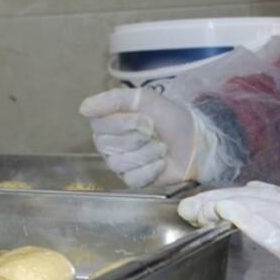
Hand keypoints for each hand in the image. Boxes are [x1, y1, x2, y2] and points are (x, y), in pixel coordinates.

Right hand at [79, 87, 221, 186]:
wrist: (197, 142)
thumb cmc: (170, 118)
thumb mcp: (144, 99)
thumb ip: (113, 99)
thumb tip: (83, 108)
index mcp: (108, 122)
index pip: (98, 124)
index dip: (123, 122)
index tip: (145, 118)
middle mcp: (108, 143)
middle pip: (107, 144)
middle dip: (137, 137)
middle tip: (154, 132)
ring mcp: (119, 163)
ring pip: (120, 162)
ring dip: (147, 153)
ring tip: (161, 148)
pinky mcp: (132, 180)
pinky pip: (132, 177)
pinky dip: (151, 169)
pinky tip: (161, 163)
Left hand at [180, 182, 279, 279]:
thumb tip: (253, 193)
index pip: (259, 194)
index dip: (226, 195)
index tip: (199, 201)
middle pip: (255, 199)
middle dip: (217, 201)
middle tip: (187, 208)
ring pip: (263, 212)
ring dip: (227, 209)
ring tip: (200, 211)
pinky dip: (255, 225)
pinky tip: (234, 217)